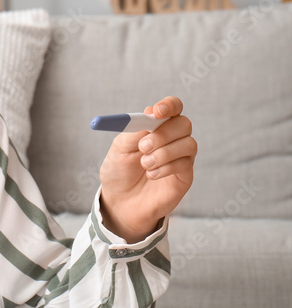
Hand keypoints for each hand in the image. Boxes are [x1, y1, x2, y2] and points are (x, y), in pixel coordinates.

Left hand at [98, 96, 196, 242]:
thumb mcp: (119, 148)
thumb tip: (150, 115)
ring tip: (144, 164)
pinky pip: (186, 164)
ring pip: (189, 144)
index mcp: (155, 126)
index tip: (157, 112)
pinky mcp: (185, 175)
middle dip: (163, 134)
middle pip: (183, 124)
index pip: (172, 107)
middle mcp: (172, 138)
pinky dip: (166, 168)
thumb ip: (134, 131)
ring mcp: (181, 156)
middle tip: (143, 146)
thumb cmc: (119, 171)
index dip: (169, 106)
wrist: (120, 201)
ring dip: (164, 153)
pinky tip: (151, 175)